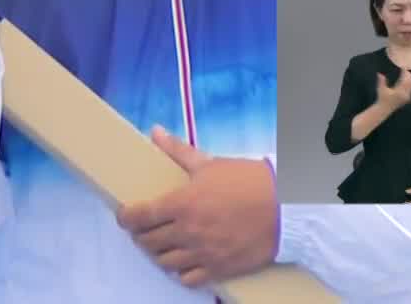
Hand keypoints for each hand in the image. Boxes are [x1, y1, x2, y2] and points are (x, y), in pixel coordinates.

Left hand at [117, 126, 279, 289]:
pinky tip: (185, 261)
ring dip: (159, 253)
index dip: (125, 218)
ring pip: (164, 262)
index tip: (124, 215)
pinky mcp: (221, 269)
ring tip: (164, 243)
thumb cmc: (248, 181)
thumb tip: (155, 131)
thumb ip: (177, 151)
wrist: (286, 208)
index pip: (140, 217)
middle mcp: (189, 232)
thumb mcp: (209, 163)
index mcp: (182, 204)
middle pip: (148, 241)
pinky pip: (189, 279)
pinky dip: (181, 272)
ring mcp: (204, 253)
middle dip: (141, 234)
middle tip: (144, 228)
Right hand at [375, 69, 410, 109]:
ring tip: (409, 74)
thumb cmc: (382, 98)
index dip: (405, 74)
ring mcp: (407, 97)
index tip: (403, 68)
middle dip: (409, 76)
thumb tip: (379, 74)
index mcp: (399, 92)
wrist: (385, 108)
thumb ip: (381, 81)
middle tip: (407, 70)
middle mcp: (404, 94)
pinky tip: (410, 81)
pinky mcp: (407, 98)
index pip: (404, 81)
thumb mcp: (380, 89)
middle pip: (410, 83)